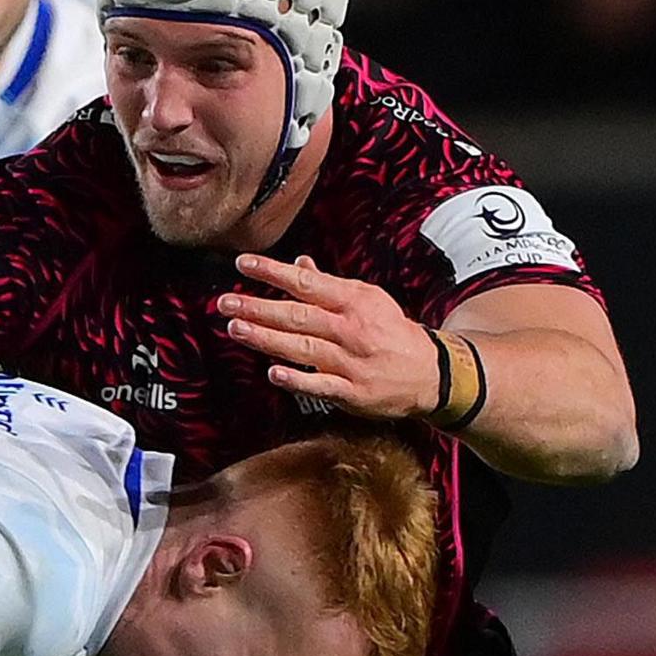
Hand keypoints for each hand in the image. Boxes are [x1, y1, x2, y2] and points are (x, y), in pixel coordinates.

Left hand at [219, 253, 441, 418]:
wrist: (431, 372)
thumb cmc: (391, 332)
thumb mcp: (366, 300)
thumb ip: (328, 285)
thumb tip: (298, 264)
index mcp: (353, 300)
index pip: (306, 282)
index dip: (272, 273)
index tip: (242, 264)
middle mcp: (351, 328)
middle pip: (298, 315)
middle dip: (258, 308)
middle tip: (225, 303)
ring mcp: (351, 361)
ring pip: (303, 348)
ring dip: (267, 339)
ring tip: (235, 329)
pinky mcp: (353, 391)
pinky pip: (321, 385)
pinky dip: (298, 380)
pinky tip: (273, 373)